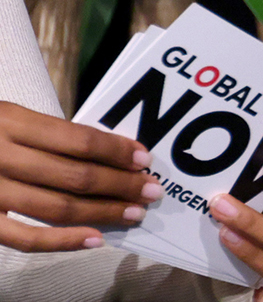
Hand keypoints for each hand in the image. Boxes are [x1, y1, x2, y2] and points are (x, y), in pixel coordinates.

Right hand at [0, 100, 160, 250]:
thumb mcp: (9, 117)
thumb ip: (49, 133)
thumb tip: (111, 153)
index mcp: (10, 121)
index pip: (78, 140)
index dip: (118, 151)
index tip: (144, 159)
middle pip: (75, 176)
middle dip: (121, 185)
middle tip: (151, 190)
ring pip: (57, 208)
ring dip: (103, 212)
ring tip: (134, 213)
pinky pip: (25, 239)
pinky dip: (64, 242)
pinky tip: (95, 239)